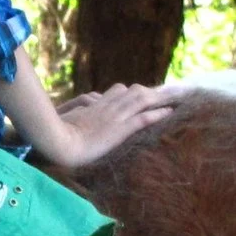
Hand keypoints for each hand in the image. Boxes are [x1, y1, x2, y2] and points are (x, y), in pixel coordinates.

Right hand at [45, 83, 177, 167]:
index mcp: (94, 105)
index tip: (146, 94)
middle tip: (170, 93)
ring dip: (162, 98)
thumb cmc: (56, 134)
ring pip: (142, 100)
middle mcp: (108, 107)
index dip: (134, 92)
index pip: (119, 92)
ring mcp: (114, 117)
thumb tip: (85, 105)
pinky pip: (143, 118)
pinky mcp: (119, 130)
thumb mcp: (65, 119)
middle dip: (153, 92)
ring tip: (179, 98)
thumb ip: (76, 110)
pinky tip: (171, 113)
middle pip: (134, 92)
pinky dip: (158, 114)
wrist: (57, 143)